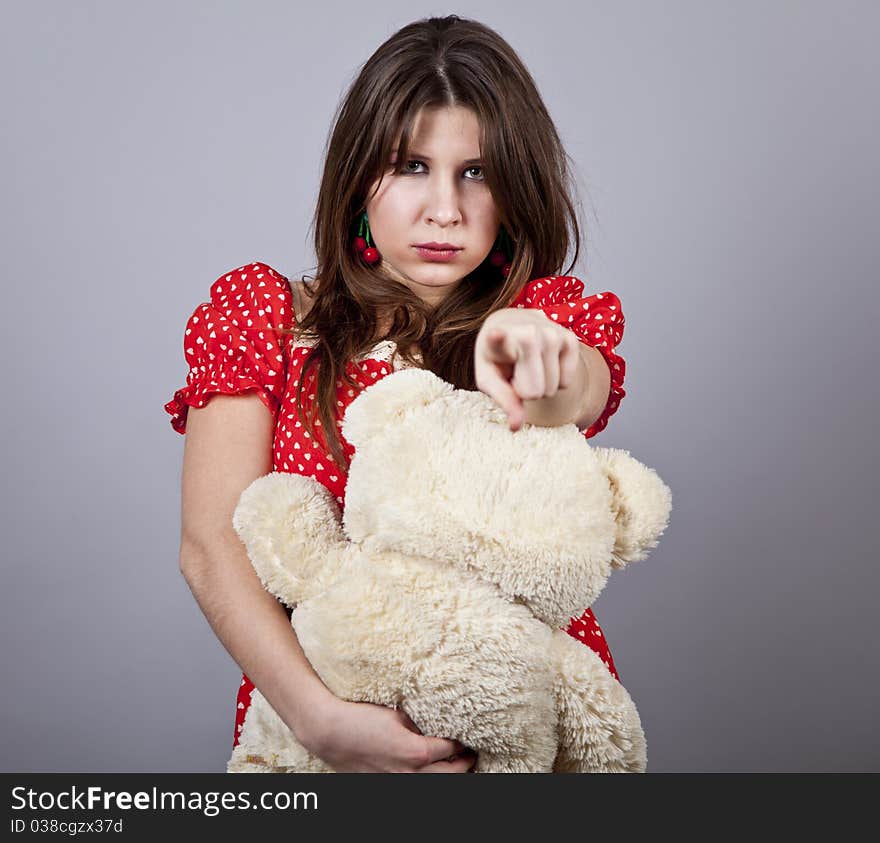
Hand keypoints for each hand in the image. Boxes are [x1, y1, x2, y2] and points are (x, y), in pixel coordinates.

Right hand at [301, 696, 476, 772]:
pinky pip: (414, 785)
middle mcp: (411, 774)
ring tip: (455, 766)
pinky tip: (428, 770)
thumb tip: (433, 727)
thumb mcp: (397, 714)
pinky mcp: (385, 785)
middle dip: (463, 765)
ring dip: (447, 775)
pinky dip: (426, 778)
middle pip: (450, 776)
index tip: (466, 736)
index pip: (450, 750)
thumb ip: (419, 724)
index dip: (461, 743)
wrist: (331, 734)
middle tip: (471, 755)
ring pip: (434, 785)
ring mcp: (398, 783)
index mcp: (417, 753)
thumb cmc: (362, 718)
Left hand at [474, 308, 581, 431]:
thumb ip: (503, 401)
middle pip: (535, 392)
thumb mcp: (489, 380)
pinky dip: (557, 381)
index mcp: (496, 337)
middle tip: (516, 373)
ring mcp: (551, 333)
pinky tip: (544, 363)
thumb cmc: (497, 358)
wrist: (513, 328)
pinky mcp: (570, 338)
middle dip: (526, 391)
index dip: (497, 338)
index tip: (495, 334)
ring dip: (541, 385)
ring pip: (552, 388)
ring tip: (528, 366)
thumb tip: (516, 426)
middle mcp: (527, 330)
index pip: (499, 338)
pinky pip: (567, 382)